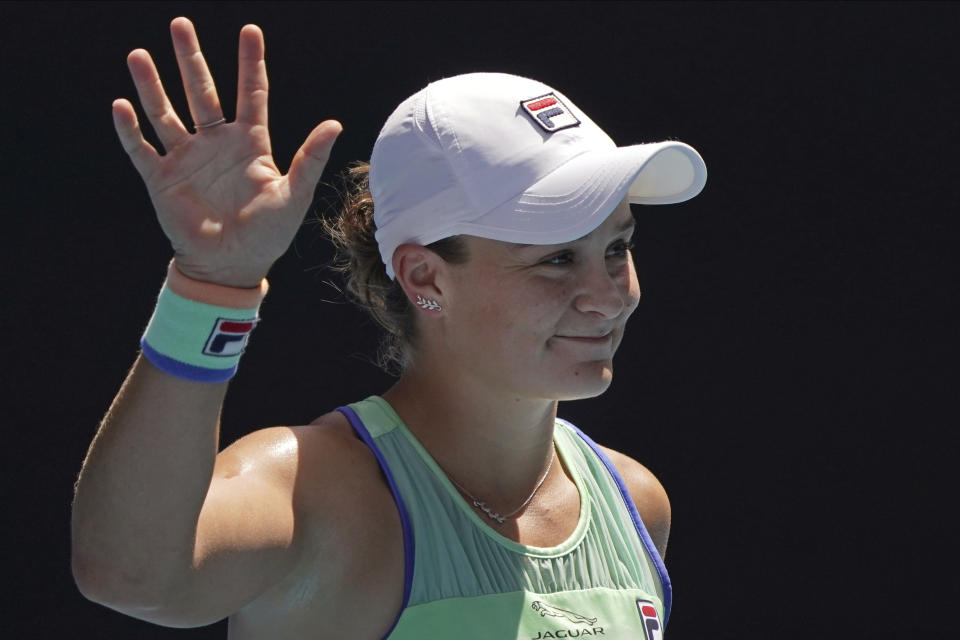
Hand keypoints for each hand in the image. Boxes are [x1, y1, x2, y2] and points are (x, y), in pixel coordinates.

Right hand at [113, 17, 340, 286]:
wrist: (233, 266)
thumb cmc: (269, 234)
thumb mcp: (293, 195)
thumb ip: (311, 159)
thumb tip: (335, 124)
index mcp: (249, 143)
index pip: (250, 93)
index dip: (250, 62)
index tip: (250, 30)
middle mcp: (215, 143)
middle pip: (201, 92)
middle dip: (190, 59)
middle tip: (179, 24)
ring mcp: (187, 159)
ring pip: (166, 113)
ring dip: (152, 85)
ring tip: (139, 55)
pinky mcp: (162, 180)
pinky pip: (142, 150)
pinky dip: (130, 130)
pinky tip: (121, 106)